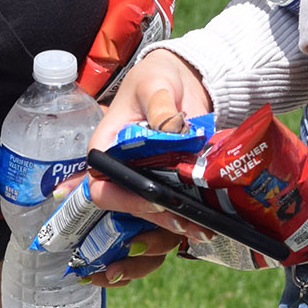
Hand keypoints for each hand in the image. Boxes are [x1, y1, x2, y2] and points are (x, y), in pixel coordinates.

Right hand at [67, 49, 216, 284]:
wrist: (182, 82)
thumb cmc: (156, 79)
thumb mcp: (154, 84)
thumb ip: (159, 105)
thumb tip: (169, 128)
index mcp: (106, 149)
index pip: (100, 186)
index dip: (123, 198)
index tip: (154, 198)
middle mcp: (122, 171)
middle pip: (128, 211)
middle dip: (155, 221)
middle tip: (186, 222)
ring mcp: (146, 181)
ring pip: (149, 218)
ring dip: (172, 228)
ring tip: (201, 228)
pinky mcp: (169, 184)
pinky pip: (170, 213)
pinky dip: (185, 223)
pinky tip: (206, 226)